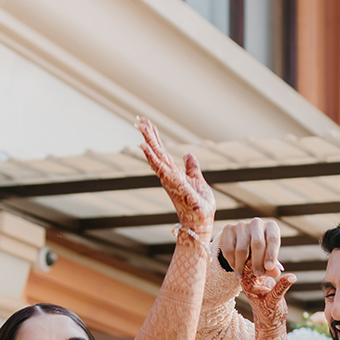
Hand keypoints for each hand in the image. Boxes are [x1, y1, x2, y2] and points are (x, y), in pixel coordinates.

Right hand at [137, 118, 214, 237]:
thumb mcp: (197, 179)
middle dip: (148, 135)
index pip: (161, 151)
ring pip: (156, 155)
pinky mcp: (173, 182)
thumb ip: (191, 167)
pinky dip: (151, 156)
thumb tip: (187, 154)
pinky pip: (160, 167)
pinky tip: (144, 146)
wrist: (201, 219)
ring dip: (148, 141)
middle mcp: (167, 174)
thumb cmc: (199, 203)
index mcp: (172, 172)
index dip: (154, 137)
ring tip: (140, 127)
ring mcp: (169, 178)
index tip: (146, 123)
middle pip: (156, 150)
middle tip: (138, 119)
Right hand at [218, 218, 283, 278]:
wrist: (240, 241)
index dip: (271, 254)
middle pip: (257, 243)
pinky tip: (235, 267)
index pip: (272, 239)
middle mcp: (257, 223)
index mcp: (271, 227)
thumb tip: (276, 273)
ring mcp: (241, 225)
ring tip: (242, 274)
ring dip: (242, 265)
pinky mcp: (228, 229)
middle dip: (257, 262)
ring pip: (241, 249)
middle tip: (257, 274)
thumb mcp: (267, 258)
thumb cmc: (259, 251)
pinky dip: (232, 262)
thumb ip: (271, 267)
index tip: (268, 267)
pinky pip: (229, 250)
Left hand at [241, 262, 295, 324]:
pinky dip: (271, 262)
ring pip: (259, 259)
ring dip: (269, 259)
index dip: (260, 259)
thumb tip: (292, 276)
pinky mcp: (263, 275)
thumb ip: (281, 287)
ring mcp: (255, 276)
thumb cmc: (270, 314)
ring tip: (278, 267)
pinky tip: (278, 267)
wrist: (271, 321)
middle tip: (276, 262)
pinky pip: (264, 263)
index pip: (249, 262)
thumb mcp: (276, 300)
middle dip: (265, 257)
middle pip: (253, 258)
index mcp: (247, 282)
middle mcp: (248, 278)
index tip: (272, 262)